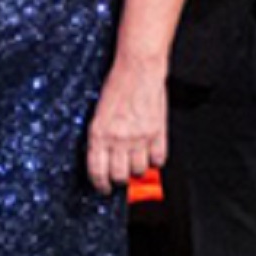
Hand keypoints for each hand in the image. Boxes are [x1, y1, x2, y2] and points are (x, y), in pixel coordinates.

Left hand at [85, 61, 166, 192]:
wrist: (139, 68)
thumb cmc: (117, 84)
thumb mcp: (99, 112)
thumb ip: (101, 136)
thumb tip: (103, 157)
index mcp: (99, 133)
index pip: (97, 171)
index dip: (100, 184)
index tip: (103, 188)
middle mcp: (118, 138)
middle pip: (119, 176)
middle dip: (119, 180)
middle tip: (120, 176)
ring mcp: (139, 137)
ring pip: (139, 171)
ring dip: (137, 169)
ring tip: (135, 159)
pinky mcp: (158, 133)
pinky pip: (159, 159)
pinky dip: (155, 160)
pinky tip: (150, 153)